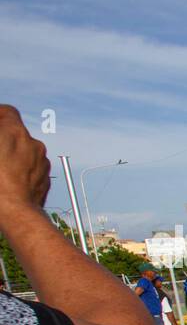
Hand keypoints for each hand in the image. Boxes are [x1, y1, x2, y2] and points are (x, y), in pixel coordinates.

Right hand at [0, 105, 51, 219]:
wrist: (14, 213)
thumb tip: (1, 137)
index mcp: (15, 132)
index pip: (7, 112)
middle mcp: (34, 144)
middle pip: (17, 133)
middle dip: (4, 137)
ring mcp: (43, 163)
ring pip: (25, 152)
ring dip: (13, 154)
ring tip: (1, 167)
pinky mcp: (45, 180)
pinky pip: (32, 169)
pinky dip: (21, 169)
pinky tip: (8, 180)